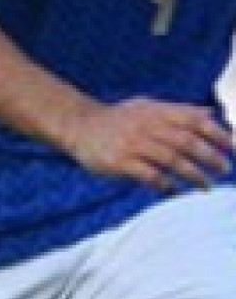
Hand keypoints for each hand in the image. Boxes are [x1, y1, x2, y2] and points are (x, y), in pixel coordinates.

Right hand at [65, 97, 233, 190]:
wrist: (78, 125)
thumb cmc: (118, 118)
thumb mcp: (146, 106)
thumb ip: (178, 110)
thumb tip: (210, 113)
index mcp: (156, 111)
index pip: (195, 120)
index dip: (218, 134)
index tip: (233, 149)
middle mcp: (146, 125)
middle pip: (187, 142)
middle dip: (210, 158)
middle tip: (224, 170)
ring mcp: (132, 144)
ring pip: (172, 160)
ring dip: (194, 175)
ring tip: (207, 186)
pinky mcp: (119, 162)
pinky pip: (149, 176)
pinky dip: (167, 186)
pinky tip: (176, 192)